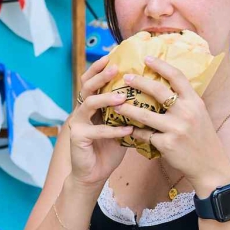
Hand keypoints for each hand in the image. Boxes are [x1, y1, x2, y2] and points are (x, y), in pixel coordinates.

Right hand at [66, 56, 133, 189]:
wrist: (93, 173)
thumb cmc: (109, 148)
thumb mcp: (120, 125)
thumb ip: (128, 110)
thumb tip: (152, 93)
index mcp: (91, 105)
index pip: (92, 80)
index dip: (99, 68)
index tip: (113, 56)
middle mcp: (81, 110)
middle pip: (87, 86)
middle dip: (101, 76)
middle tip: (116, 69)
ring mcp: (77, 123)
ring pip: (89, 105)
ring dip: (106, 99)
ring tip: (122, 97)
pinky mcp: (78, 138)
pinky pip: (97, 131)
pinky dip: (114, 130)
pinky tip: (129, 129)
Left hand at [112, 57, 229, 192]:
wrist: (210, 166)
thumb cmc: (202, 138)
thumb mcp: (199, 114)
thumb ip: (185, 101)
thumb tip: (166, 85)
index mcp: (195, 101)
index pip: (177, 76)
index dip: (161, 65)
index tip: (147, 58)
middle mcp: (187, 112)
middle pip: (158, 90)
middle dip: (139, 82)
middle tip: (125, 77)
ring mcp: (176, 128)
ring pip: (145, 114)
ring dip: (128, 108)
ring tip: (116, 104)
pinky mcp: (167, 144)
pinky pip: (144, 135)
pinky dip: (134, 132)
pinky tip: (126, 129)